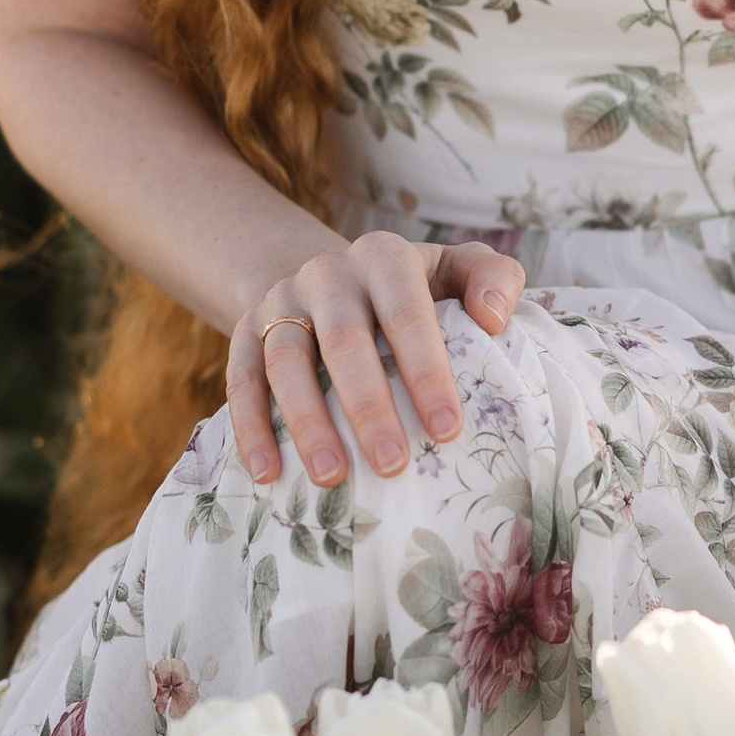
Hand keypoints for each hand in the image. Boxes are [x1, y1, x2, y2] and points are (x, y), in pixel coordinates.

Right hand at [230, 231, 525, 488]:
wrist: (330, 279)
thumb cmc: (414, 290)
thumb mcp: (457, 270)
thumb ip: (492, 279)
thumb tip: (493, 320)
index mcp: (384, 258)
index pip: (407, 313)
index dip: (426, 372)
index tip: (447, 430)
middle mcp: (327, 274)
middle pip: (344, 340)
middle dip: (368, 407)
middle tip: (393, 466)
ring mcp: (281, 302)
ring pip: (286, 360)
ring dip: (307, 422)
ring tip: (332, 477)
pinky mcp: (244, 331)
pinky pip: (241, 379)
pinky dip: (250, 427)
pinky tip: (268, 473)